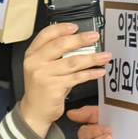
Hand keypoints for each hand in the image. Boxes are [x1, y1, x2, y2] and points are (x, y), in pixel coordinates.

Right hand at [18, 23, 109, 138]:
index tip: (76, 27)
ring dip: (92, 58)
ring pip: (72, 62)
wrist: (34, 111)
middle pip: (60, 45)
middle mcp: (35, 62)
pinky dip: (91, 73)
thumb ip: (55, 54)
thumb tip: (81, 42)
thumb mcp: (43, 67)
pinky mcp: (54, 87)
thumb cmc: (42, 87)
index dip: (62, 28)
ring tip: (105, 56)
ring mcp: (44, 75)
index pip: (46, 35)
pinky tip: (99, 71)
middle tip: (95, 37)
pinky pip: (77, 77)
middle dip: (81, 39)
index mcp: (32, 54)